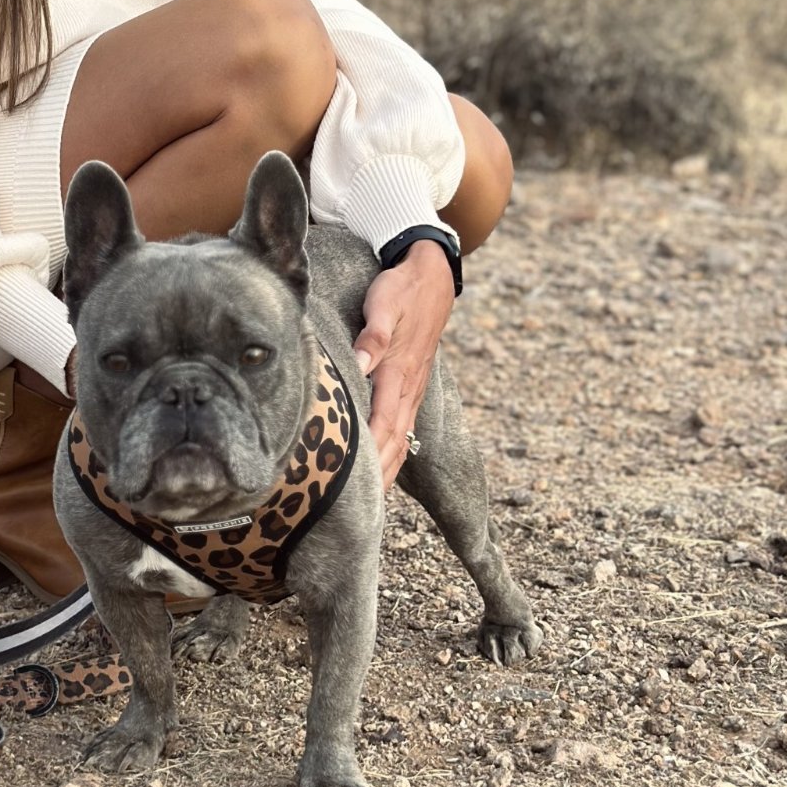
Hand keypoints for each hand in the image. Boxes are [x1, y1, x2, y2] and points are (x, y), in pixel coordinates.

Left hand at [353, 240, 456, 490]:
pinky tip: (387, 465)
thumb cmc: (401, 289)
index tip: (356, 484)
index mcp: (399, 372)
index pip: (383, 424)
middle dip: (378, 476)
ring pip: (401, 438)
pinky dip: (396, 451)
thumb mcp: (383, 304)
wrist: (431, 275)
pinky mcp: (413, 384)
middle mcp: (409, 387)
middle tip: (360, 510)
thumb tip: (360, 364)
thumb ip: (373, 335)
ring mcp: (414, 388)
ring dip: (388, 469)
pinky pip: (404, 426)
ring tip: (373, 501)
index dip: (370, 457)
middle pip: (393, 441)